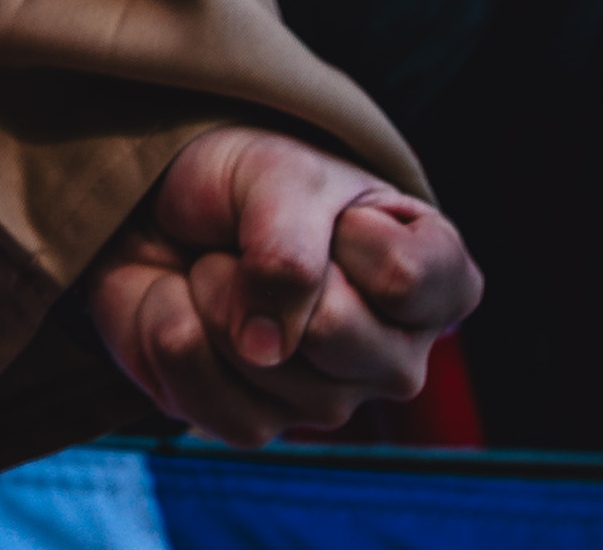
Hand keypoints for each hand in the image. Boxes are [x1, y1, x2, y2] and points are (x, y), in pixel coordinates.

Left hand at [81, 126, 478, 439]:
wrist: (165, 208)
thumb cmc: (252, 183)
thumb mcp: (281, 176)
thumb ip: (287, 248)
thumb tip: (267, 347)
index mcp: (437, 286)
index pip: (401, 278)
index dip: (346, 228)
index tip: (329, 209)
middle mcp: (395, 357)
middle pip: (332, 331)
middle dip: (263, 264)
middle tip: (252, 237)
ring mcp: (329, 403)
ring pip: (262, 365)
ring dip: (210, 292)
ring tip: (218, 265)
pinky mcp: (255, 426)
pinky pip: (206, 397)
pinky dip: (170, 330)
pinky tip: (185, 305)